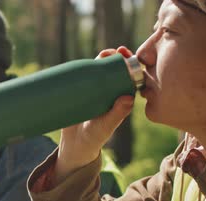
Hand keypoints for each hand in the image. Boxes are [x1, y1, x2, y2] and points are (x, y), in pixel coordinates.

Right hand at [54, 46, 134, 183]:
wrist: (74, 144)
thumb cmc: (94, 137)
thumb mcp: (106, 126)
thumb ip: (117, 114)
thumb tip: (129, 97)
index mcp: (120, 99)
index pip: (128, 78)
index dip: (130, 66)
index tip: (130, 57)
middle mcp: (109, 93)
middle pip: (114, 70)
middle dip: (116, 58)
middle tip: (115, 51)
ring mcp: (94, 92)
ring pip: (99, 71)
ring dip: (102, 59)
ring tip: (103, 54)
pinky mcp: (79, 93)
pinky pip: (83, 78)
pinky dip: (84, 68)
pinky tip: (85, 61)